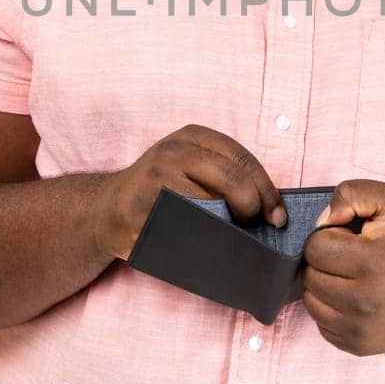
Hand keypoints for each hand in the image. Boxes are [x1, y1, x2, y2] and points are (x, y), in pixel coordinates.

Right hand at [94, 124, 284, 261]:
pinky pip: (187, 229)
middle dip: (251, 207)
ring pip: (212, 206)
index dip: (267, 190)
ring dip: (230, 228)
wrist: (107, 210)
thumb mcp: (188, 165)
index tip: (277, 216)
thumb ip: (224, 174)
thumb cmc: (161, 191)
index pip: (243, 159)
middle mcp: (172, 151)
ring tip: (232, 237)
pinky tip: (210, 247)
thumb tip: (272, 209)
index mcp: (191, 136)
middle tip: (251, 226)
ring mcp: (154, 180)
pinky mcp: (143, 211)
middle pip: (232, 180)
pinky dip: (205, 240)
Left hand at [300, 179, 384, 356]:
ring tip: (351, 277)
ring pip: (311, 301)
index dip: (331, 236)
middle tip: (353, 258)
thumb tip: (323, 220)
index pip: (315, 247)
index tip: (352, 238)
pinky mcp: (357, 346)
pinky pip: (321, 324)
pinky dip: (331, 309)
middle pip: (310, 275)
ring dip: (324, 285)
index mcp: (370, 262)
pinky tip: (354, 298)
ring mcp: (359, 328)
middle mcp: (363, 300)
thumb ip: (353, 193)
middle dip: (326, 261)